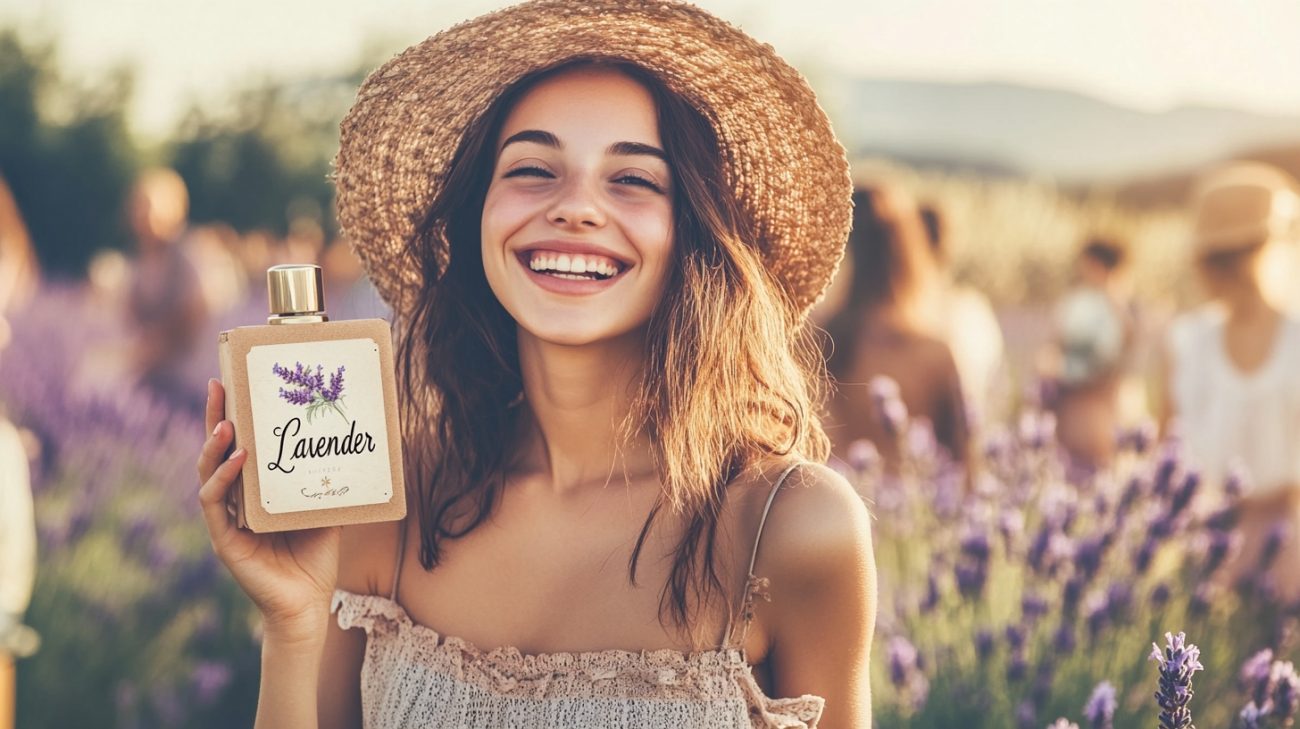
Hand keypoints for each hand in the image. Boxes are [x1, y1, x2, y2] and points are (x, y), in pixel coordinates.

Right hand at [197, 379, 340, 642]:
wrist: (308, 604)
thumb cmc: (315, 556)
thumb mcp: (324, 508)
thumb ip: (323, 479)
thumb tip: (348, 441)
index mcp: (253, 491)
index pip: (236, 446)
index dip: (230, 416)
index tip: (229, 382)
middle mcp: (234, 502)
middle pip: (216, 452)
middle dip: (215, 417)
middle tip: (218, 385)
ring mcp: (225, 520)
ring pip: (209, 474)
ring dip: (215, 446)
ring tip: (227, 423)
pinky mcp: (224, 540)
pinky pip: (216, 504)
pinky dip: (224, 480)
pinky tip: (239, 461)